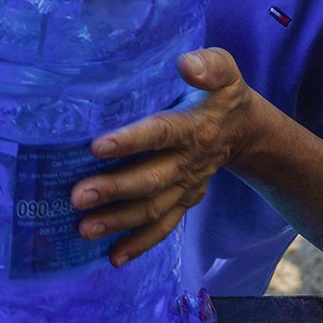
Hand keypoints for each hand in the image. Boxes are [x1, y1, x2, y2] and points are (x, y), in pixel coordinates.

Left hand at [69, 49, 259, 265]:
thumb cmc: (221, 94)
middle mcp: (189, 161)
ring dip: (118, 221)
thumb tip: (187, 65)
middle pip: (151, 179)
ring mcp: (186, 186)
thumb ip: (210, 65)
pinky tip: (113, 257)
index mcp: (194, 126)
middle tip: (78, 196)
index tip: (97, 146)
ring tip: (84, 229)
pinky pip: (163, 227)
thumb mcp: (225, 70)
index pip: (160, 133)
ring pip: (153, 208)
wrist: (244, 130)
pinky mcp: (183, 200)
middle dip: (114, 190)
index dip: (131, 141)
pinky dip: (139, 244)